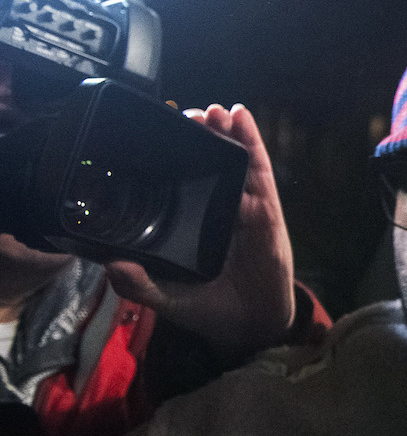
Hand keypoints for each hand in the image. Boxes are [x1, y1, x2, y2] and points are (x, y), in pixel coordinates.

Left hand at [104, 104, 296, 355]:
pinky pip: (258, 171)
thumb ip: (138, 284)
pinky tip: (242, 117)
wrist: (250, 326)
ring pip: (234, 160)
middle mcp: (217, 210)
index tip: (156, 134)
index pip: (181, 183)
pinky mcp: (265, 210)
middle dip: (200, 136)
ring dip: (225, 131)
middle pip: (210, 164)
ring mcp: (242, 207)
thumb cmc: (209, 309)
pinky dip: (252, 141)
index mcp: (192, 225)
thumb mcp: (165, 297)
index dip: (171, 158)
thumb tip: (111, 264)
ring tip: (213, 108)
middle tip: (186, 114)